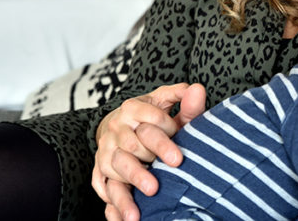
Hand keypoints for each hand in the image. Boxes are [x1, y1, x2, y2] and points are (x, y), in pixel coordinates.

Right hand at [91, 83, 205, 220]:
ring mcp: (106, 150)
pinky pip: (101, 185)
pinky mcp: (100, 170)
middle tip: (176, 166)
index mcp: (133, 108)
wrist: (120, 126)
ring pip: (117, 164)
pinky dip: (113, 200)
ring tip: (153, 192)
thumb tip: (198, 89)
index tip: (182, 146)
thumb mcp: (168, 106)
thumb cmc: (151, 118)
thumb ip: (184, 101)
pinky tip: (126, 214)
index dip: (168, 130)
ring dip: (134, 178)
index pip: (151, 118)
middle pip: (134, 143)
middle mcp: (116, 129)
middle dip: (155, 154)